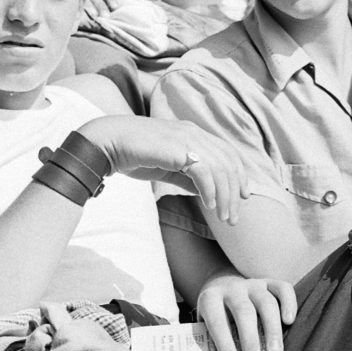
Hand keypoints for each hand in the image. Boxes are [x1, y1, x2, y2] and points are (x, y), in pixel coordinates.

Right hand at [78, 115, 250, 223]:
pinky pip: (203, 172)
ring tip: (222, 217)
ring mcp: (186, 138)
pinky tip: (208, 205)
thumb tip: (207, 192)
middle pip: (228, 163)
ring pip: (220, 169)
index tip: (243, 197)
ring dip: (225, 197)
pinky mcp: (177, 149)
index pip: (228, 153)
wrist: (108, 142)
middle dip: (235, 193)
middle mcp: (194, 132)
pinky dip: (210, 191)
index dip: (240, 175)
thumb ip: (187, 176)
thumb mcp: (167, 167)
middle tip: (233, 218)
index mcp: (193, 133)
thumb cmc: (133, 154)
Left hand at [197, 271, 296, 350]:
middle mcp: (232, 288)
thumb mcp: (205, 326)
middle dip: (249, 339)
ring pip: (266, 302)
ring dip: (272, 329)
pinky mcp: (270, 283)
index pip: (217, 321)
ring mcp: (252, 284)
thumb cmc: (216, 318)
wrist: (223, 288)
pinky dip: (289, 303)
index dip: (224, 343)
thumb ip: (211, 342)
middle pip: (243, 311)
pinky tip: (289, 321)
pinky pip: (283, 289)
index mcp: (210, 298)